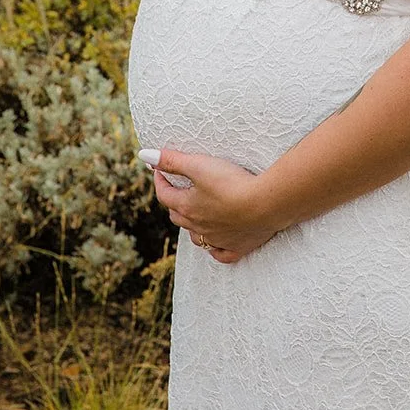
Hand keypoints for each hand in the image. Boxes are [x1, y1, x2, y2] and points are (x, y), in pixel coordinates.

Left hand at [150, 147, 277, 263]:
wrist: (265, 204)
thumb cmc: (232, 182)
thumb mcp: (200, 165)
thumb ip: (172, 160)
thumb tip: (144, 155)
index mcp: (187, 207)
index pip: (164, 195)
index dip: (160, 180)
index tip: (159, 169)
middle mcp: (198, 227)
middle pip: (178, 216)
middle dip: (174, 202)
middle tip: (177, 188)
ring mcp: (217, 239)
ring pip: (196, 236)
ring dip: (191, 225)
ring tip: (194, 213)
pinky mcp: (237, 247)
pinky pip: (221, 253)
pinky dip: (215, 248)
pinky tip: (215, 243)